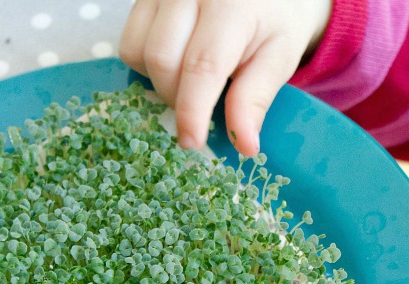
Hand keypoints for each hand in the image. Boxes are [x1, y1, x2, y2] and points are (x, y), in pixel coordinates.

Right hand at [119, 0, 331, 155]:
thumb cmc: (276, 21)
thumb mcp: (279, 57)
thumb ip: (256, 98)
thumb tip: (244, 145)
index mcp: (230, 6)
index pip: (202, 66)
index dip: (193, 110)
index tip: (192, 141)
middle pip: (162, 61)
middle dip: (178, 99)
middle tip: (204, 107)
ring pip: (138, 52)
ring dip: (160, 82)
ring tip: (193, 80)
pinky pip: (129, 42)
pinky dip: (148, 64)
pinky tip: (176, 61)